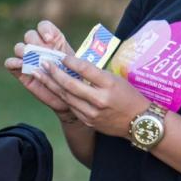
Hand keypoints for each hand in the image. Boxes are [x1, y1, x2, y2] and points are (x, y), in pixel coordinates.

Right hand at [4, 20, 78, 122]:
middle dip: (35, 41)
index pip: (43, 26)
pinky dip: (13, 62)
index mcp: (53, 40)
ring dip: (24, 51)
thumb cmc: (75, 79)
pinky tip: (22, 66)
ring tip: (32, 60)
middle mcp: (39, 47)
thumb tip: (59, 53)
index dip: (45, 30)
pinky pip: (10, 63)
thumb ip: (68, 56)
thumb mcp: (76, 64)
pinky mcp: (20, 72)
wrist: (69, 97)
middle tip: (42, 52)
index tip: (50, 40)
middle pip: (29, 35)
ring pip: (19, 47)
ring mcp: (28, 59)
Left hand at [32, 55, 148, 136]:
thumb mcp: (117, 79)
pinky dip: (61, 96)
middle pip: (71, 85)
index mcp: (110, 84)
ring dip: (51, 85)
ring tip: (40, 75)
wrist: (140, 123)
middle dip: (54, 73)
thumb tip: (74, 65)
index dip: (71, 62)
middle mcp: (100, 99)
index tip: (61, 57)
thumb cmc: (129, 96)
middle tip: (43, 63)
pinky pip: (71, 107)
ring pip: (67, 97)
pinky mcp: (89, 121)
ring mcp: (93, 113)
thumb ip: (96, 74)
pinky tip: (53, 89)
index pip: (86, 69)